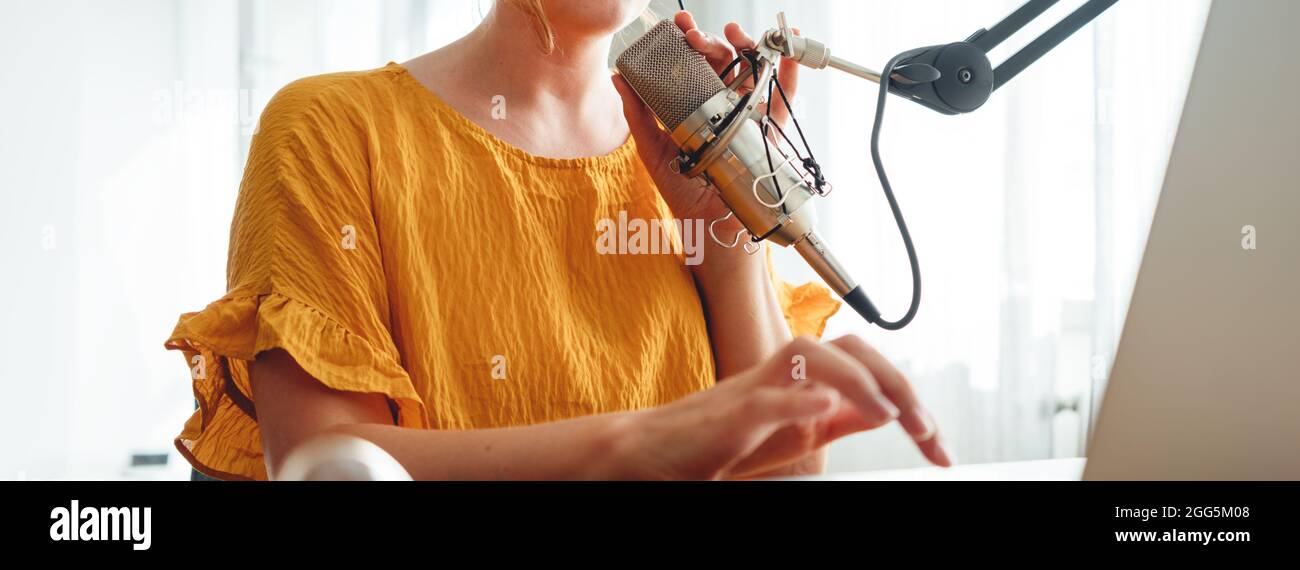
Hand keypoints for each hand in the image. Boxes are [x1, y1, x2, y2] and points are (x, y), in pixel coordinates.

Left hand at [612, 11, 802, 230]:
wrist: (708, 225)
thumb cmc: (681, 191)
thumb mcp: (653, 149)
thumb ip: (637, 115)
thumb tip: (617, 78)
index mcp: (698, 108)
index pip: (695, 67)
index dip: (688, 44)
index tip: (677, 26)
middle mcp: (724, 108)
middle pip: (723, 64)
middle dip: (710, 41)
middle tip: (694, 34)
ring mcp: (748, 118)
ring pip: (752, 72)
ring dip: (747, 45)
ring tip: (734, 31)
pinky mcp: (769, 133)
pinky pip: (784, 99)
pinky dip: (789, 73)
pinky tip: (787, 49)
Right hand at [618, 336, 952, 479]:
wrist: (659, 453)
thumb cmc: (723, 442)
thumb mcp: (799, 432)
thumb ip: (839, 419)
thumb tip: (887, 411)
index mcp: (804, 378)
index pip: (867, 367)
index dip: (909, 398)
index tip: (939, 446)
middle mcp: (784, 372)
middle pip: (848, 347)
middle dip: (896, 382)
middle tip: (926, 429)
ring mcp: (755, 388)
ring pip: (810, 356)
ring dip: (859, 383)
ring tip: (893, 417)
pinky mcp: (728, 415)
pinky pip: (765, 398)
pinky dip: (798, 398)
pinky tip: (827, 407)